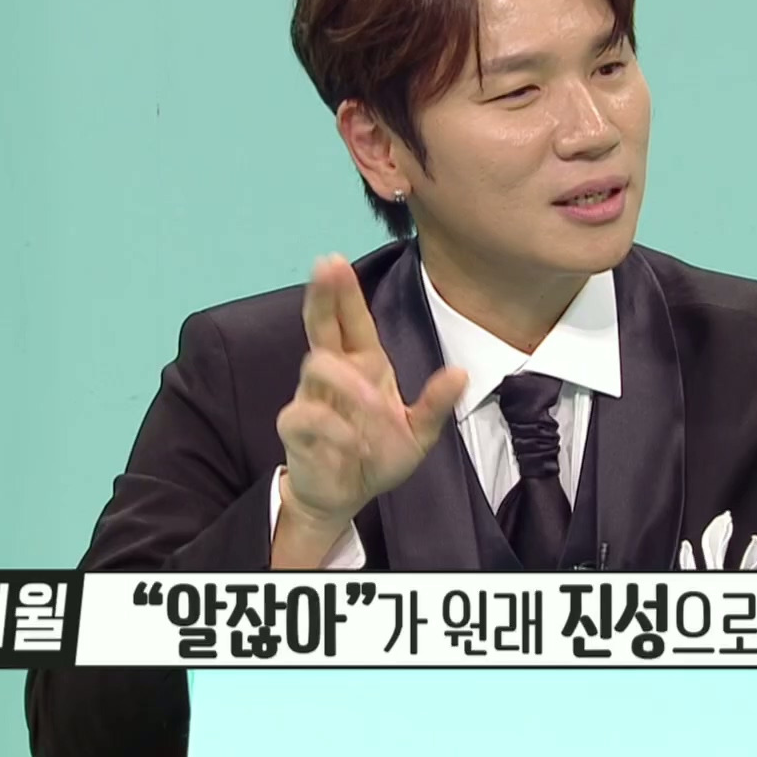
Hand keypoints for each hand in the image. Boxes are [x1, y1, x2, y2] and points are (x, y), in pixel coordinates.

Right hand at [274, 255, 466, 546]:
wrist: (346, 496)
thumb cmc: (378, 455)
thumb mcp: (418, 434)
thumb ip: (435, 405)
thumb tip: (460, 373)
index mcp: (364, 365)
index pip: (351, 321)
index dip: (342, 292)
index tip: (333, 261)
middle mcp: (334, 375)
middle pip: (321, 325)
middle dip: (324, 297)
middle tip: (325, 267)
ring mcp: (310, 398)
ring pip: (317, 366)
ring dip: (349, 383)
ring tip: (375, 407)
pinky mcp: (296, 428)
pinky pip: (305, 415)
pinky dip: (333, 426)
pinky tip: (354, 441)